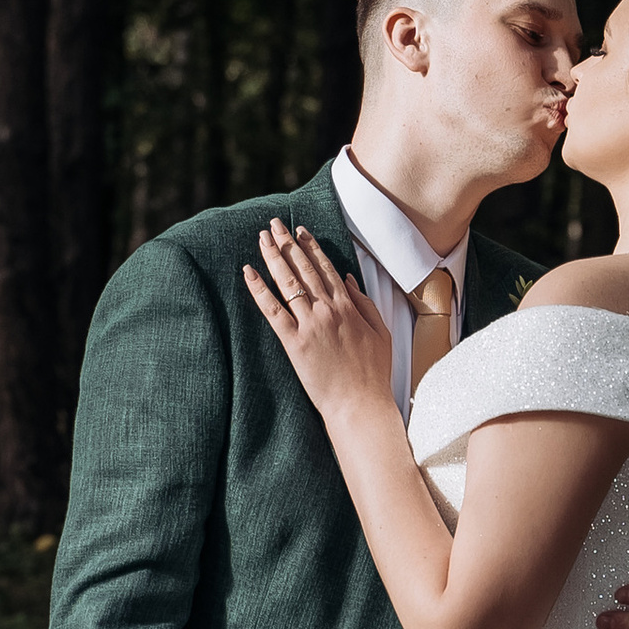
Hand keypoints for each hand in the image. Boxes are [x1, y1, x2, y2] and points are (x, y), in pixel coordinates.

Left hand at [243, 218, 397, 422]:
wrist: (360, 404)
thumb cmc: (373, 373)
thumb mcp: (380, 332)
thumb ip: (365, 303)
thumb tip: (349, 279)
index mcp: (348, 306)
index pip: (325, 268)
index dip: (310, 247)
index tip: (299, 231)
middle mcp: (328, 309)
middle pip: (303, 268)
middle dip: (287, 243)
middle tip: (274, 225)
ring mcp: (310, 324)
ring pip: (288, 282)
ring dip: (273, 256)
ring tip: (262, 238)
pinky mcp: (295, 342)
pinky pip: (273, 310)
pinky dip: (259, 289)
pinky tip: (248, 272)